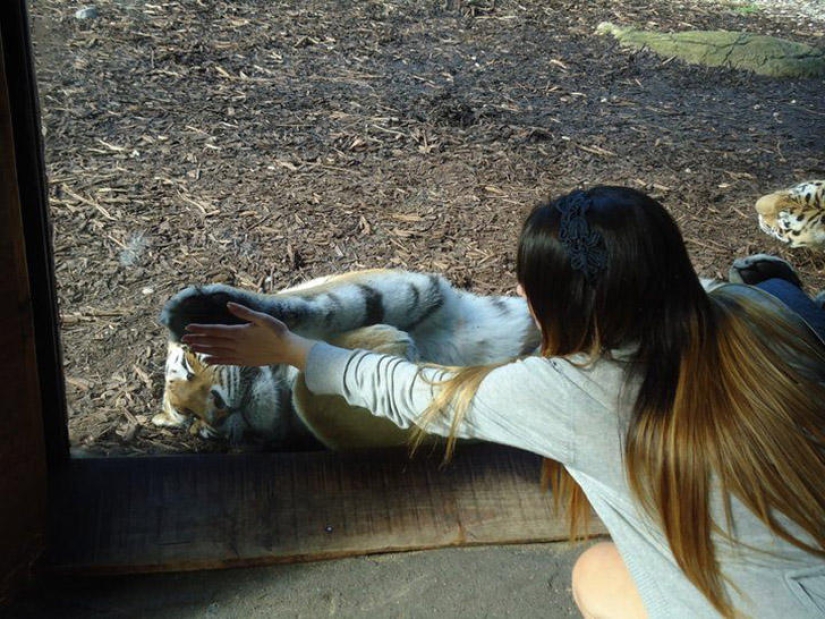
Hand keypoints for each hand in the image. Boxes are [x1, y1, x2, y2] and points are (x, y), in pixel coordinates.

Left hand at [181, 303, 314, 369]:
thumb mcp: (262, 318)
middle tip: (183, 339)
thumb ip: (244, 312)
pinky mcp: (244, 361)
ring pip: (216, 352)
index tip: (187, 328)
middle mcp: (236, 344)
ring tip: (190, 349)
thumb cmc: (277, 332)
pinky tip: (207, 360)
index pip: (215, 330)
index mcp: (239, 332)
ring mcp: (240, 354)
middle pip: (212, 342)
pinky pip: (226, 361)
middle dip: (197, 340)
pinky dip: (215, 360)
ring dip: (203, 350)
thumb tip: (229, 305)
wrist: (288, 350)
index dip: (200, 329)